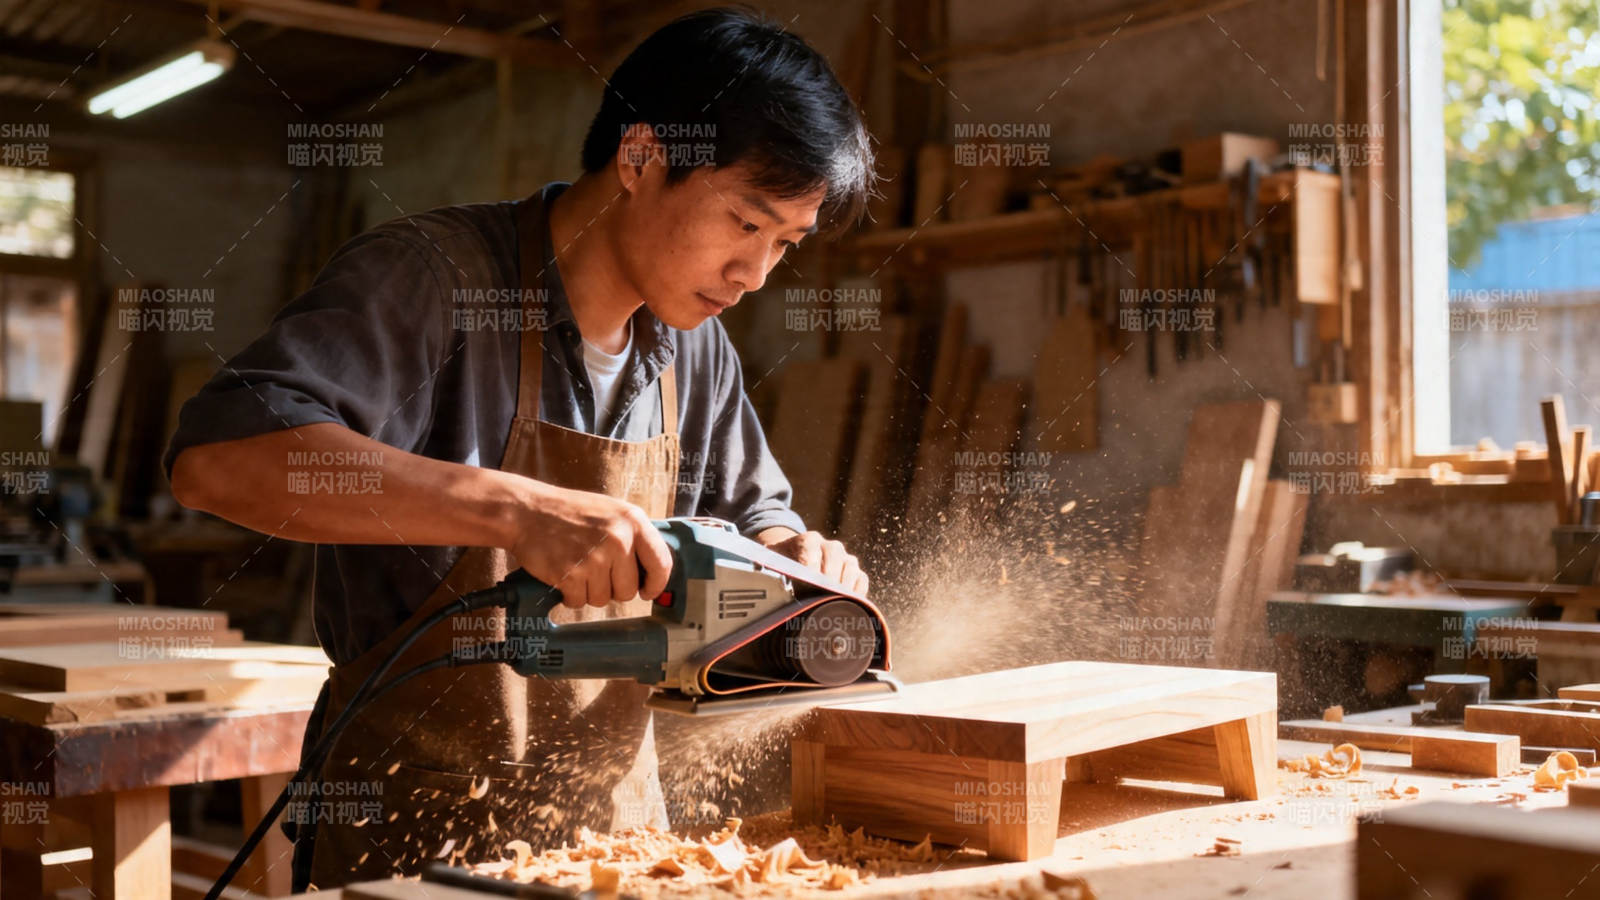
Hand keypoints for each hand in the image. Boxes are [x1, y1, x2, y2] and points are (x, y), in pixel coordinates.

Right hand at [510, 482, 671, 609]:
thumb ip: (635, 536)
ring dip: (589, 590)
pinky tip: (564, 573)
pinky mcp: (570, 575)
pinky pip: (579, 602)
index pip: (661, 563)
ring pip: (603, 599)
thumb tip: (655, 569)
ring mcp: (594, 558)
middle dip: (613, 588)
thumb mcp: (613, 512)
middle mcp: (618, 539)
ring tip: (577, 566)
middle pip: (629, 590)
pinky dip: (570, 594)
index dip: (655, 583)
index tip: (648, 591)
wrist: (527, 511)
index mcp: (633, 521)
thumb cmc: (570, 513)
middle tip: (596, 571)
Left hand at [757, 528, 869, 596]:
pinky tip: (846, 603)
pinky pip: (861, 579)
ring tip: (833, 602)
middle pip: (834, 557)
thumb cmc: (782, 564)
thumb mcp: (770, 563)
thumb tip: (760, 586)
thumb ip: (766, 570)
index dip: (808, 571)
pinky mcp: (853, 571)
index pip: (811, 551)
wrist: (794, 557)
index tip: (804, 587)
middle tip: (819, 598)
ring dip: (842, 586)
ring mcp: (844, 557)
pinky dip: (856, 592)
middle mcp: (829, 546)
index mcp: (808, 540)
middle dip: (826, 579)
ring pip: (850, 567)